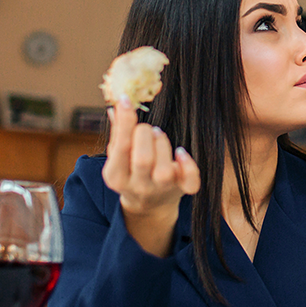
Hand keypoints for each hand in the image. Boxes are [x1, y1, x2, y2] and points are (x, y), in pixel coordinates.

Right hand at [103, 96, 200, 256]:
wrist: (149, 205)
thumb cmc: (131, 172)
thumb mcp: (118, 157)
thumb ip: (117, 133)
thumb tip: (116, 107)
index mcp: (116, 177)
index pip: (120, 148)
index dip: (124, 122)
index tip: (126, 101)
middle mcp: (138, 186)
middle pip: (143, 159)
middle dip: (145, 134)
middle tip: (146, 130)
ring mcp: (161, 189)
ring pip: (165, 168)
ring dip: (163, 144)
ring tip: (159, 138)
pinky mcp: (181, 189)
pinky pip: (190, 180)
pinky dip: (188, 165)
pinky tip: (181, 153)